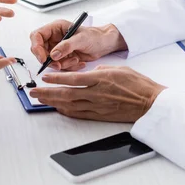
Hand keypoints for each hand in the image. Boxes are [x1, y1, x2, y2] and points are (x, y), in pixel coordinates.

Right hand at [29, 20, 127, 70]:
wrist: (105, 44)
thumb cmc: (95, 36)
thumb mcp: (81, 39)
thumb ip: (66, 46)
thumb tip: (53, 55)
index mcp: (55, 28)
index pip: (37, 36)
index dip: (37, 47)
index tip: (43, 58)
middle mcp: (54, 38)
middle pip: (40, 50)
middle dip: (49, 60)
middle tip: (58, 65)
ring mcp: (58, 48)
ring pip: (50, 61)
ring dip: (61, 64)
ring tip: (75, 60)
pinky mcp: (63, 57)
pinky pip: (59, 65)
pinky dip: (68, 67)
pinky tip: (78, 61)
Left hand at [29, 66, 165, 121]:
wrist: (151, 103)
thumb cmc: (138, 85)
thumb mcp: (119, 69)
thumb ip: (101, 70)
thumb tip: (89, 71)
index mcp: (101, 78)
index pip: (73, 78)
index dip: (57, 79)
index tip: (44, 77)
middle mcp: (97, 93)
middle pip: (66, 94)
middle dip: (47, 93)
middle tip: (34, 92)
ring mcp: (98, 106)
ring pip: (70, 105)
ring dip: (53, 103)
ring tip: (40, 100)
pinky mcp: (100, 115)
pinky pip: (79, 114)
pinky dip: (66, 111)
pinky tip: (58, 109)